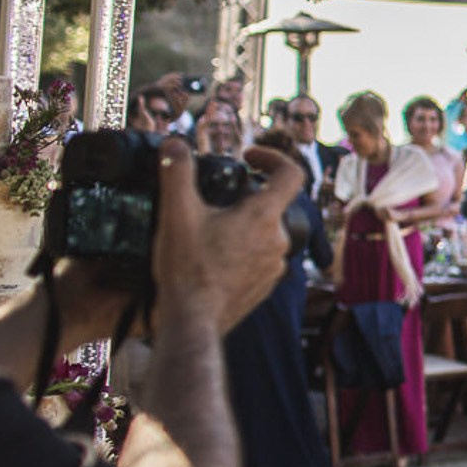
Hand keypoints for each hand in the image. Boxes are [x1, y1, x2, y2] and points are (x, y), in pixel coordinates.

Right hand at [149, 140, 302, 331]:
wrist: (193, 320)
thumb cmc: (188, 269)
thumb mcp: (176, 213)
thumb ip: (176, 173)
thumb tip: (174, 145)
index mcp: (264, 217)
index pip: (291, 173)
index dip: (272, 157)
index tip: (248, 158)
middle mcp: (278, 241)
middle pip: (272, 204)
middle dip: (245, 196)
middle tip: (213, 199)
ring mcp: (274, 266)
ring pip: (263, 233)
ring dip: (241, 225)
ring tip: (208, 229)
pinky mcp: (264, 286)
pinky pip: (258, 258)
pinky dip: (240, 251)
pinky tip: (212, 256)